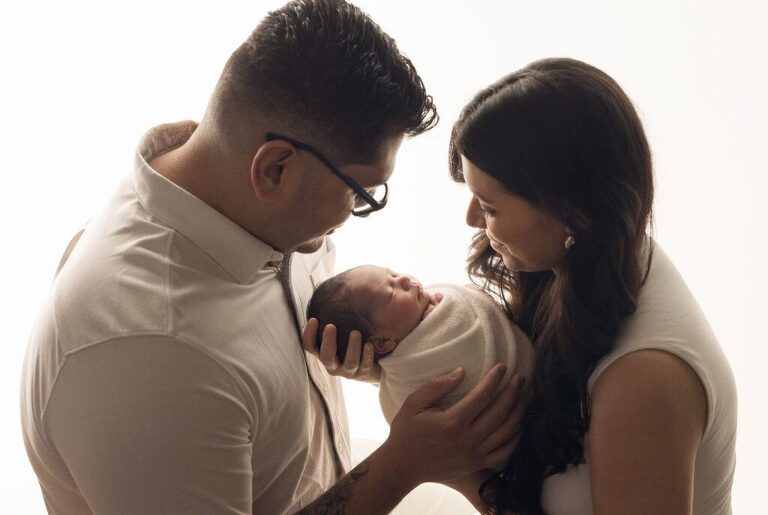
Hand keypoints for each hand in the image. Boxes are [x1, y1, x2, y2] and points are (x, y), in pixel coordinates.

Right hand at [302, 318, 380, 382]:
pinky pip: (365, 366)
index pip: (310, 346)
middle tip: (331, 326)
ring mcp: (348, 370)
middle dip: (328, 342)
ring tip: (355, 332)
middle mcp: (332, 364)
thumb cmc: (347, 343)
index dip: (308, 334)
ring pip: (349, 363)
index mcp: (322, 353)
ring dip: (352, 347)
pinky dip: (367, 355)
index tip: (314, 319)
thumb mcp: (337, 333)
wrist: (367, 365)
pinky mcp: (363, 372)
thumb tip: (336, 291)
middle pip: (326, 357)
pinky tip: (369, 344)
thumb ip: (333, 319)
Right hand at [383, 364, 526, 485]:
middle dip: (514, 392)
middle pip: (501, 412)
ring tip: (525, 397)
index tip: (502, 366)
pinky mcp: (477, 465)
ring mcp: (475, 455)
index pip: (483, 395)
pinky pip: (506, 453)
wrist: (403, 466)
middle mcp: (468, 439)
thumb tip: (461, 371)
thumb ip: (436, 386)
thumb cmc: (406, 432)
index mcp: (452, 422)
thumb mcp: (413, 403)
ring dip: (520, 412)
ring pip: (508, 432)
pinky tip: (519, 425)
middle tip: (520, 378)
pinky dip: (517, 438)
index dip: (495, 378)